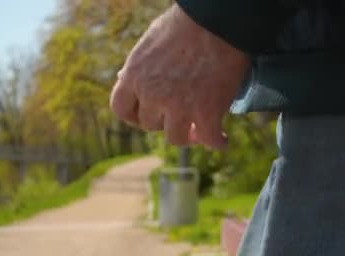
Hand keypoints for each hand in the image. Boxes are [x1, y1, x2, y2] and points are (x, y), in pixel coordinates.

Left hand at [110, 4, 249, 148]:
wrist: (217, 23)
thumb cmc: (187, 25)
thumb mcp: (151, 41)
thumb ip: (142, 66)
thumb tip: (129, 77)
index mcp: (134, 75)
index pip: (122, 109)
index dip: (135, 116)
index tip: (148, 117)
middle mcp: (152, 95)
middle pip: (150, 125)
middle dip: (165, 122)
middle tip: (182, 118)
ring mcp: (179, 108)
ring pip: (177, 138)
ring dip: (189, 136)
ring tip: (201, 133)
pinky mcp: (206, 114)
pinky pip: (210, 140)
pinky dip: (218, 142)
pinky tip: (223, 140)